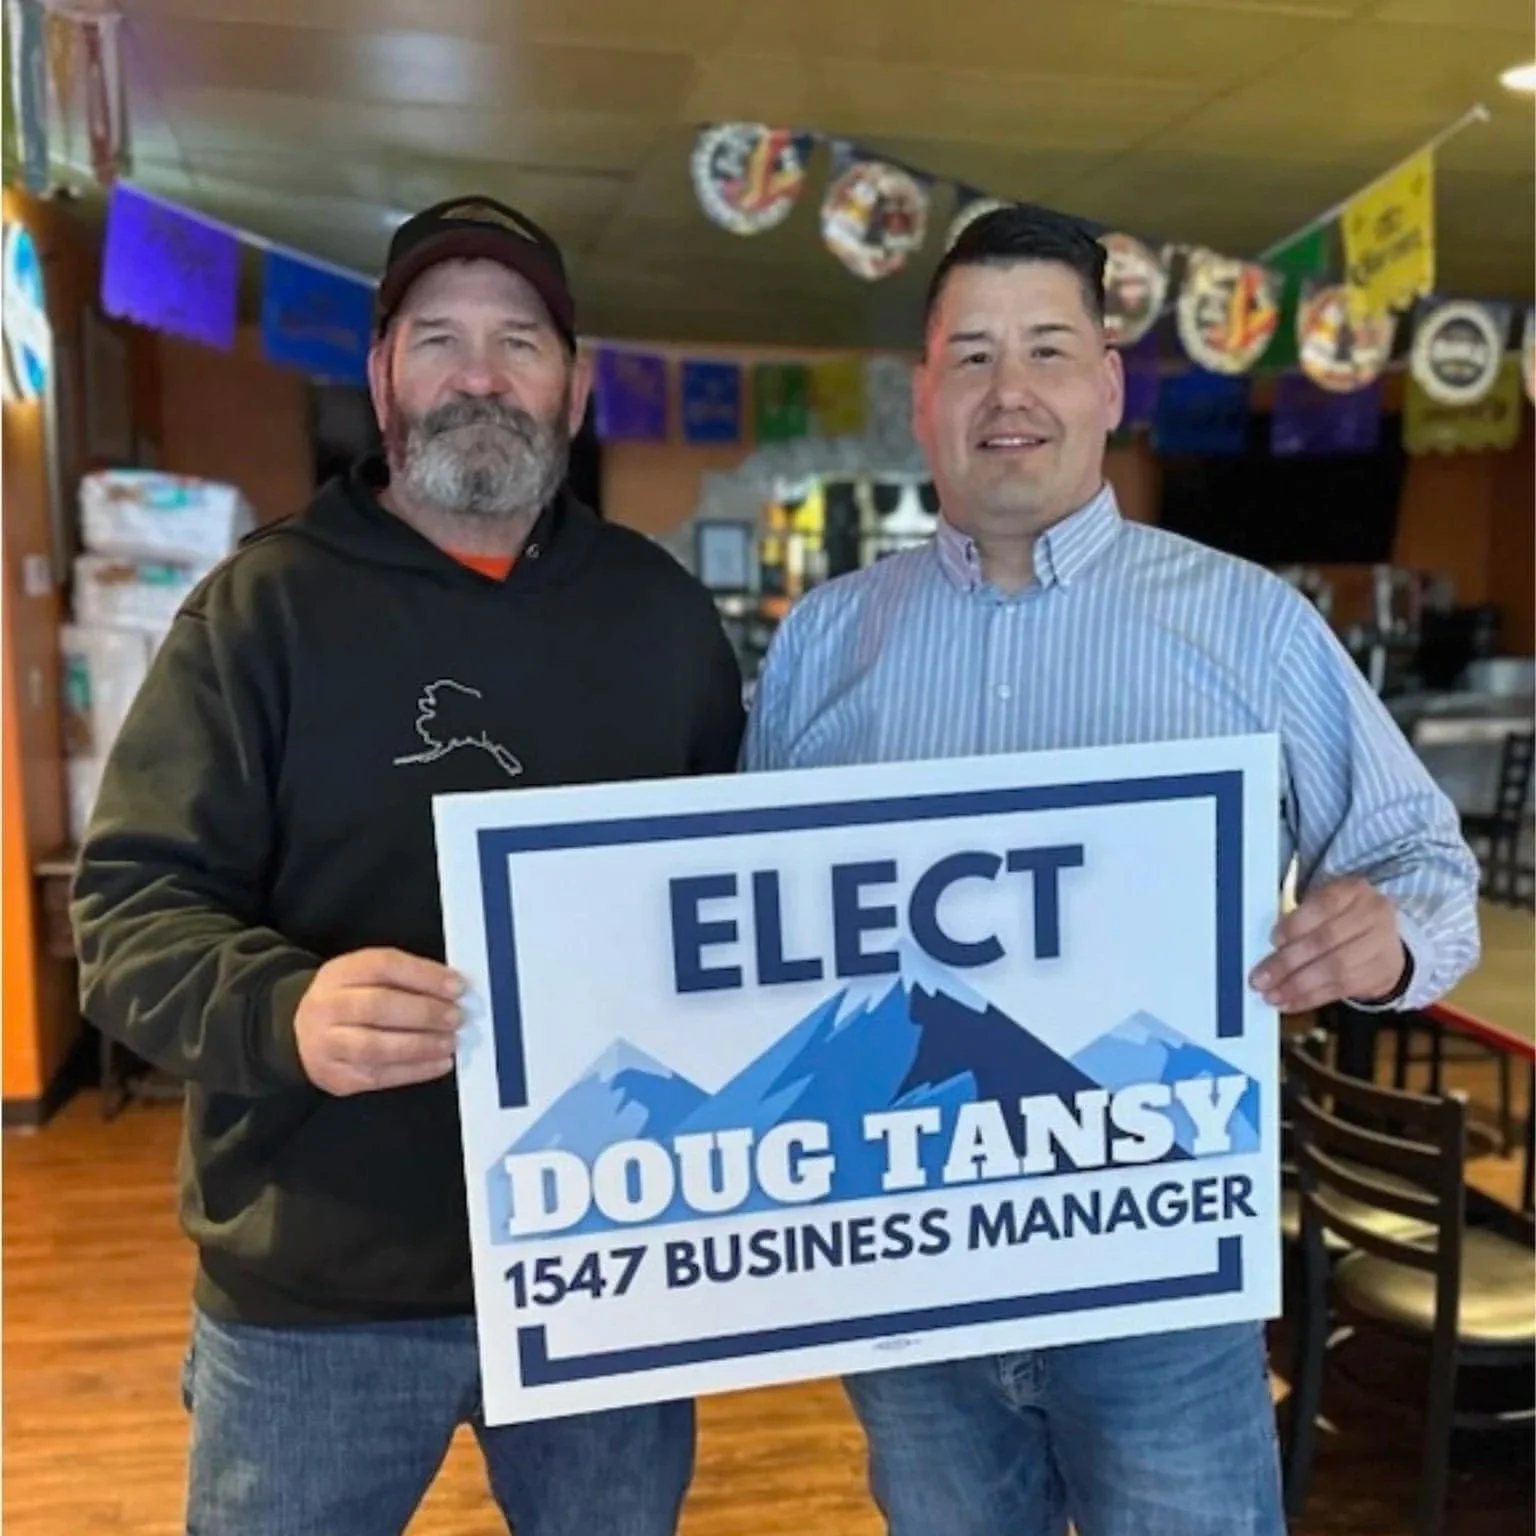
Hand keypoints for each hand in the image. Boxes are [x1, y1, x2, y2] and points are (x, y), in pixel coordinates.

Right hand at [294, 948, 465, 1095]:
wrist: (300, 1032)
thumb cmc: (350, 999)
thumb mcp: (366, 975)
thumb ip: (405, 977)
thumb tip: (453, 990)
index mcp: (341, 972)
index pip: (384, 966)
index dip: (424, 976)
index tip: (457, 986)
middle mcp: (328, 1006)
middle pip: (377, 1006)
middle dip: (424, 1012)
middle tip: (456, 1017)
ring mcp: (327, 1045)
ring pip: (375, 1046)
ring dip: (421, 1045)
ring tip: (450, 1042)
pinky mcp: (336, 1077)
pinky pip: (379, 1076)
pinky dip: (415, 1071)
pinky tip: (440, 1063)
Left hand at [1249, 878, 1405, 1013]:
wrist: (1384, 940)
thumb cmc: (1341, 920)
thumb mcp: (1323, 908)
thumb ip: (1299, 920)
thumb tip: (1268, 948)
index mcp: (1353, 890)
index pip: (1323, 905)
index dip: (1295, 924)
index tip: (1273, 940)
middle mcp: (1373, 914)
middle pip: (1326, 940)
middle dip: (1288, 962)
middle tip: (1261, 978)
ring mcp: (1382, 945)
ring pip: (1335, 969)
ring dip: (1298, 986)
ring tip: (1272, 995)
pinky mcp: (1381, 974)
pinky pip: (1341, 989)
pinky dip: (1310, 998)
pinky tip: (1289, 1003)